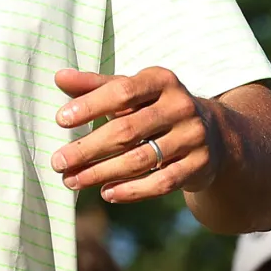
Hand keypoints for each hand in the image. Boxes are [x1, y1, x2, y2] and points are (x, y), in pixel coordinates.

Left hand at [51, 67, 218, 203]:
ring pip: (141, 160)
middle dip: (88, 149)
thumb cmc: (155, 108)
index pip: (122, 91)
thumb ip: (96, 86)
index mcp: (162, 81)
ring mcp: (193, 137)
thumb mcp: (132, 91)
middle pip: (127, 130)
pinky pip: (162, 182)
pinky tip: (106, 193)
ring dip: (102, 173)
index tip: (60, 120)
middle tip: (58, 162)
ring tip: (72, 181)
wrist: (213, 132)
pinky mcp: (199, 165)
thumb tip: (59, 77)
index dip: (91, 105)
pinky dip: (132, 191)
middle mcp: (181, 106)